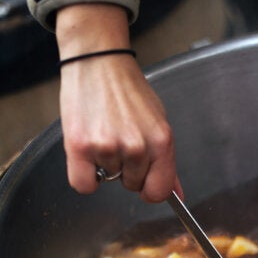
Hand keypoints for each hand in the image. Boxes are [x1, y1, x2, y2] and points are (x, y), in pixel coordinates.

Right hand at [55, 4, 181, 201]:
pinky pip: (83, 185)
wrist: (98, 61)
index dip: (150, 190)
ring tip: (102, 133)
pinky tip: (87, 152)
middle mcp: (137, 146)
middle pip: (132, 186)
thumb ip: (166, 161)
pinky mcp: (80, 146)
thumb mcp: (158, 122)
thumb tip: (177, 195)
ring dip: (102, 164)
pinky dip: (84, 175)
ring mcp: (108, 147)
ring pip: (106, 181)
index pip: (160, 191)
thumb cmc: (128, 91)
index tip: (143, 182)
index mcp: (162, 141)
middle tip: (118, 140)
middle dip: (125, 170)